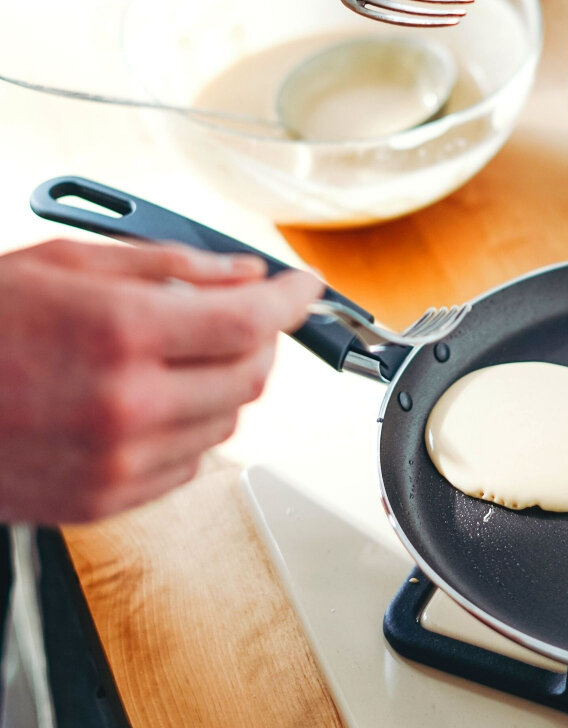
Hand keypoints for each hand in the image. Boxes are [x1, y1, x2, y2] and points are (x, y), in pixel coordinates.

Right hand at [0, 238, 321, 523]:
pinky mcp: (104, 499)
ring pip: (229, 421)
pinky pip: (191, 461)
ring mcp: (117, 461)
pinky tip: (154, 399)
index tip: (304, 288)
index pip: (251, 320)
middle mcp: (128, 404)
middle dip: (261, 339)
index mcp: (121, 332)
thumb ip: (173, 268)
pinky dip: (192, 426)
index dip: (291, 300)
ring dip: (225, 382)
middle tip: (242, 315)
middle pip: (252, 376)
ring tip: (181, 355)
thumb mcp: (69, 263)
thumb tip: (243, 273)